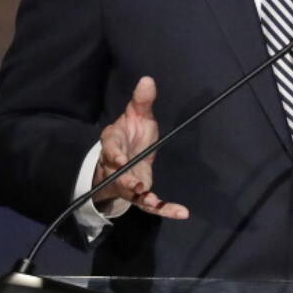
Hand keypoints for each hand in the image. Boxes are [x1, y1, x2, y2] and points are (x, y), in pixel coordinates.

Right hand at [93, 76, 188, 218]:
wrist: (127, 154)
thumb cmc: (131, 133)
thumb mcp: (137, 115)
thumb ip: (142, 101)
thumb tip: (148, 79)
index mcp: (113, 142)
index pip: (110, 148)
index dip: (113, 154)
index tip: (118, 158)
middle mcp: (116, 166)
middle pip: (117, 174)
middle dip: (126, 180)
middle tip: (137, 185)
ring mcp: (127, 182)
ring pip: (131, 193)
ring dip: (142, 197)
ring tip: (153, 200)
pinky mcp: (139, 195)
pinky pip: (151, 205)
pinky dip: (165, 209)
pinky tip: (181, 213)